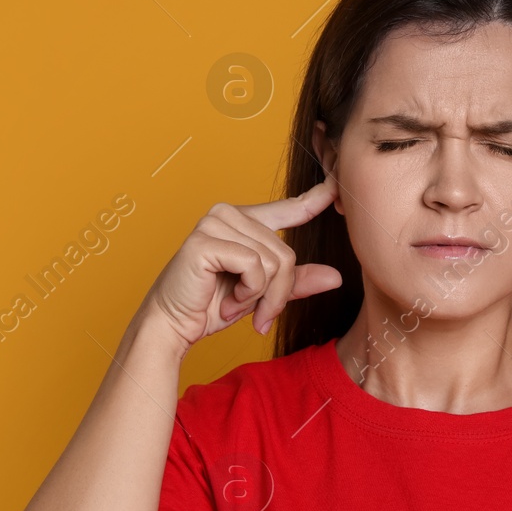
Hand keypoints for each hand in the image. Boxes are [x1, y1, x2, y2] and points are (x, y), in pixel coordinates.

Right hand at [143, 178, 343, 352]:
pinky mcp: (206, 240)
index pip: (289, 207)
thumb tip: (336, 277)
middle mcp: (229, 214)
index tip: (338, 185)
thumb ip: (295, 282)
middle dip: (277, 294)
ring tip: (235, 304)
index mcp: (245, 221)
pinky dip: (247, 292)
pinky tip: (227, 300)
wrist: (173, 325)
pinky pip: (254, 266)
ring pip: (273, 262)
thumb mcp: (263, 294)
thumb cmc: (212, 306)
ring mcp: (216, 223)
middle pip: (286, 254)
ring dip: (260, 296)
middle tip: (257, 314)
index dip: (317, 199)